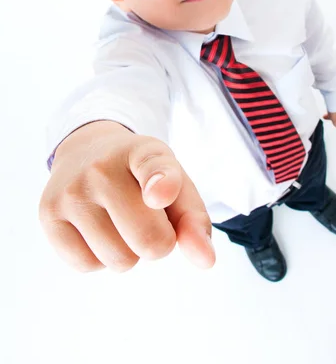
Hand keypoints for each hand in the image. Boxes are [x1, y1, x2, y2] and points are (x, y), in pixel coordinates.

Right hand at [39, 121, 214, 272]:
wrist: (87, 153)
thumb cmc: (142, 177)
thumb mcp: (175, 185)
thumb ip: (194, 220)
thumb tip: (205, 261)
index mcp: (143, 151)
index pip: (154, 168)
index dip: (161, 184)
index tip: (159, 195)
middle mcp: (102, 167)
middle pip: (149, 240)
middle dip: (159, 242)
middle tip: (146, 217)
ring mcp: (71, 190)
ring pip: (120, 261)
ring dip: (129, 252)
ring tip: (119, 220)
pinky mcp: (47, 214)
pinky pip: (87, 265)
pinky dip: (100, 258)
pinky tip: (97, 229)